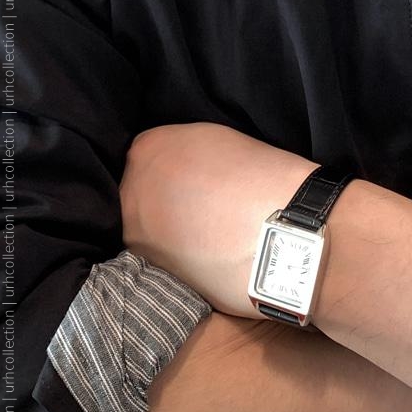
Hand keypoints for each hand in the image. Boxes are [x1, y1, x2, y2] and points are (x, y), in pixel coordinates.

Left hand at [120, 122, 317, 317]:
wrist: (281, 234)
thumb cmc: (261, 178)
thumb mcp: (219, 141)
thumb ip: (187, 151)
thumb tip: (183, 169)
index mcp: (149, 147)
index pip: (150, 154)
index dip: (174, 166)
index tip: (196, 177)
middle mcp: (131, 187)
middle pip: (140, 190)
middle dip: (163, 198)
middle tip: (201, 207)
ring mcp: (135, 231)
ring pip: (146, 226)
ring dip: (168, 231)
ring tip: (206, 235)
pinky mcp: (149, 270)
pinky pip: (159, 255)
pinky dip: (177, 256)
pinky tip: (207, 254)